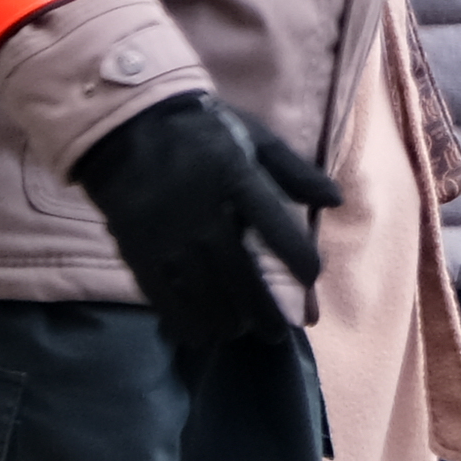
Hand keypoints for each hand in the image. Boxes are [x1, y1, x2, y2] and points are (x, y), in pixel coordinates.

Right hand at [73, 90, 339, 358]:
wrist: (125, 125)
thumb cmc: (200, 132)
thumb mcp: (253, 137)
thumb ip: (294, 171)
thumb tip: (336, 199)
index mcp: (236, 178)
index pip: (277, 227)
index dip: (299, 258)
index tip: (311, 278)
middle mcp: (204, 212)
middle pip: (240, 273)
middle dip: (262, 310)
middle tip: (276, 332)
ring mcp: (169, 235)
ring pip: (204, 292)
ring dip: (227, 320)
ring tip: (240, 330)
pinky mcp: (139, 250)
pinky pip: (164, 296)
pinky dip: (184, 321)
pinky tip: (200, 335)